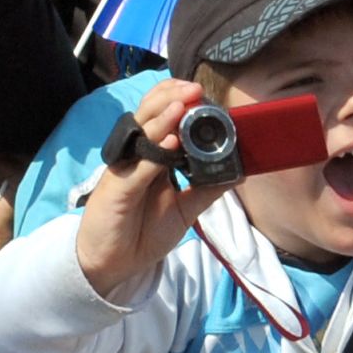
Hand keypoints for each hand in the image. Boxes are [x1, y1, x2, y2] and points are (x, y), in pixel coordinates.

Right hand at [71, 82, 231, 304]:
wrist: (115, 263)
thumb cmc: (143, 232)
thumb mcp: (183, 210)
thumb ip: (205, 189)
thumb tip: (238, 172)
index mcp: (150, 155)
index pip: (160, 115)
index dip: (177, 99)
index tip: (201, 92)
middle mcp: (135, 155)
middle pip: (148, 115)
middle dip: (171, 98)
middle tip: (195, 89)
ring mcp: (125, 169)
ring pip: (141, 134)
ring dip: (162, 117)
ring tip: (182, 104)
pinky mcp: (117, 188)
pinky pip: (138, 167)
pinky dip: (155, 153)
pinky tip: (172, 143)